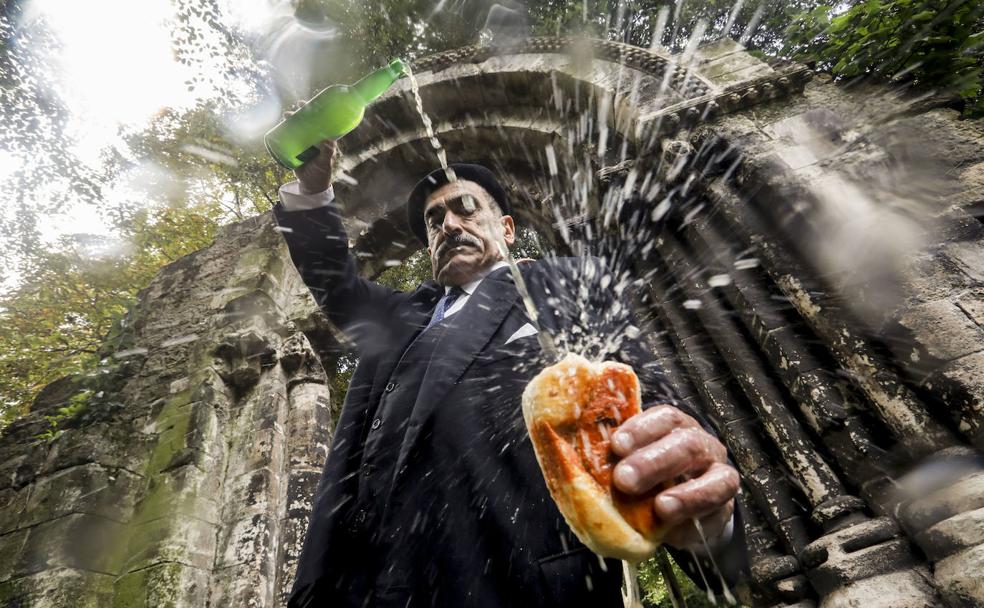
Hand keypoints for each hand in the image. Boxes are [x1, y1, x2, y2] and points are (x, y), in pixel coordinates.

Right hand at [284, 103, 336, 194]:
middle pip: (307, 122)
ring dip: (291, 120)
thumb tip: (327, 139)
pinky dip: (283, 132)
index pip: (320, 122)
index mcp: (323, 140)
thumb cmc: (321, 173)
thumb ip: (327, 152)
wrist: (311, 186)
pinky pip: (289, 138)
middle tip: (297, 106)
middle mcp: (313, 139)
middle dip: (301, 113)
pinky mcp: (295, 150)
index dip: (316, 112)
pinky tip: (279, 126)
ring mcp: (304, 144)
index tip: (311, 104)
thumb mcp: (324, 162)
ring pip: (297, 128)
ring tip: (286, 115)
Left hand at [611, 404, 738, 548]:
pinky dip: (694, 520)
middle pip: (686, 445)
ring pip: (714, 477)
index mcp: (673, 427)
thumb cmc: (647, 478)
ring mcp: (717, 473)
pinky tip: (673, 528)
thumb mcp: (629, 464)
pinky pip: (717, 510)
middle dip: (654, 462)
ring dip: (685, 494)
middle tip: (624, 480)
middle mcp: (699, 445)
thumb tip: (574, 465)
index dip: (641, 429)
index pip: (664, 417)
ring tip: (661, 507)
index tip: (616, 445)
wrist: (679, 510)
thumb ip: (612, 462)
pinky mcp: (725, 505)